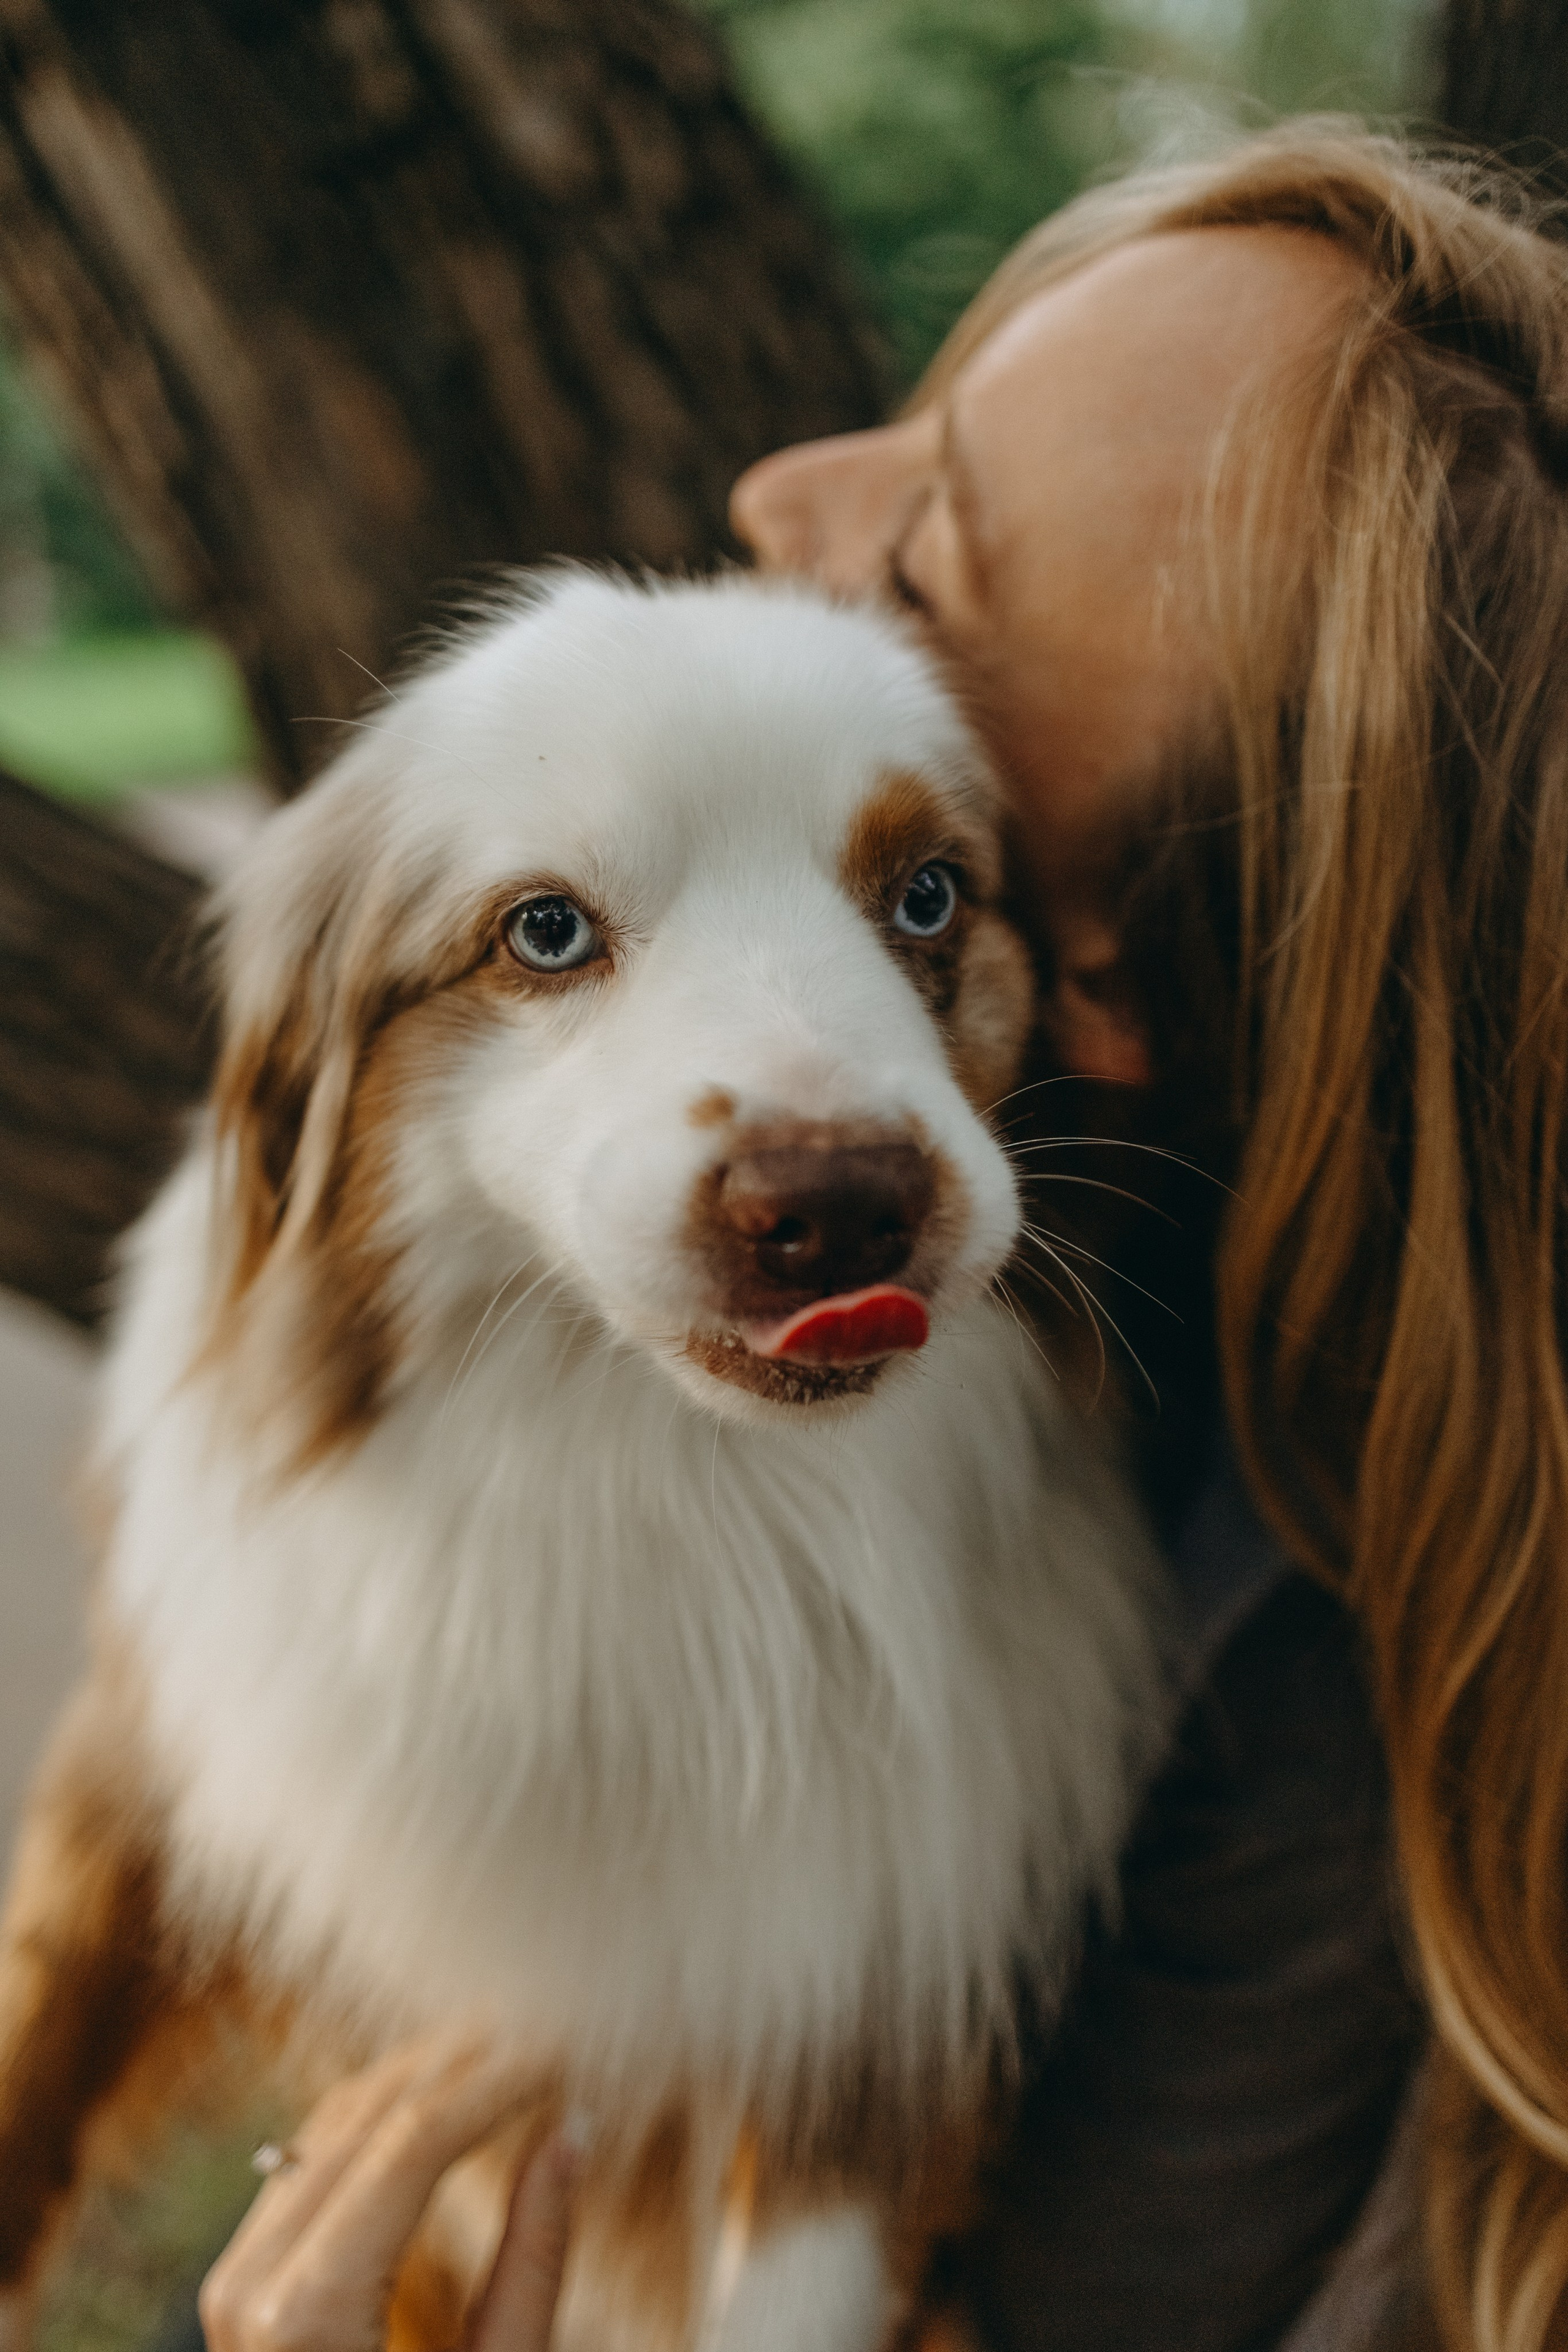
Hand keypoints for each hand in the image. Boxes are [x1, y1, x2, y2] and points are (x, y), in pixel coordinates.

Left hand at [199, 2040, 574, 2351]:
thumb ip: (532, 2262)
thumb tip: (573, 2131)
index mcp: (306, 2313)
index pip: (413, 2142)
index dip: (498, 2079)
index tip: (567, 2044)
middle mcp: (252, 2279)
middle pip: (370, 2116)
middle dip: (467, 2060)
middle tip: (552, 2026)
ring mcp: (236, 2274)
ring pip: (336, 2122)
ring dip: (427, 2073)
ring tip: (512, 2043)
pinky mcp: (245, 2275)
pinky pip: (316, 2159)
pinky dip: (387, 2115)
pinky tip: (450, 2091)